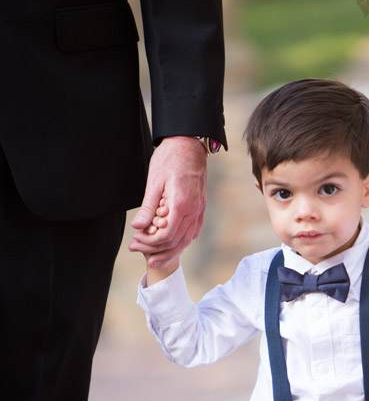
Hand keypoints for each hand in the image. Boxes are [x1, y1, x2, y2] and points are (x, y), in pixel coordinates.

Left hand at [129, 136, 207, 266]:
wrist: (188, 144)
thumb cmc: (169, 158)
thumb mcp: (154, 182)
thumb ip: (148, 207)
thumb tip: (138, 227)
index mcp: (181, 204)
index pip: (165, 235)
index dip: (148, 243)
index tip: (135, 241)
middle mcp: (194, 210)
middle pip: (176, 242)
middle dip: (155, 250)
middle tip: (137, 250)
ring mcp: (199, 210)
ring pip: (186, 240)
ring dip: (169, 250)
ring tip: (153, 257)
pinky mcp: (201, 207)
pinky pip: (193, 231)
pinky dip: (182, 241)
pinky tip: (172, 244)